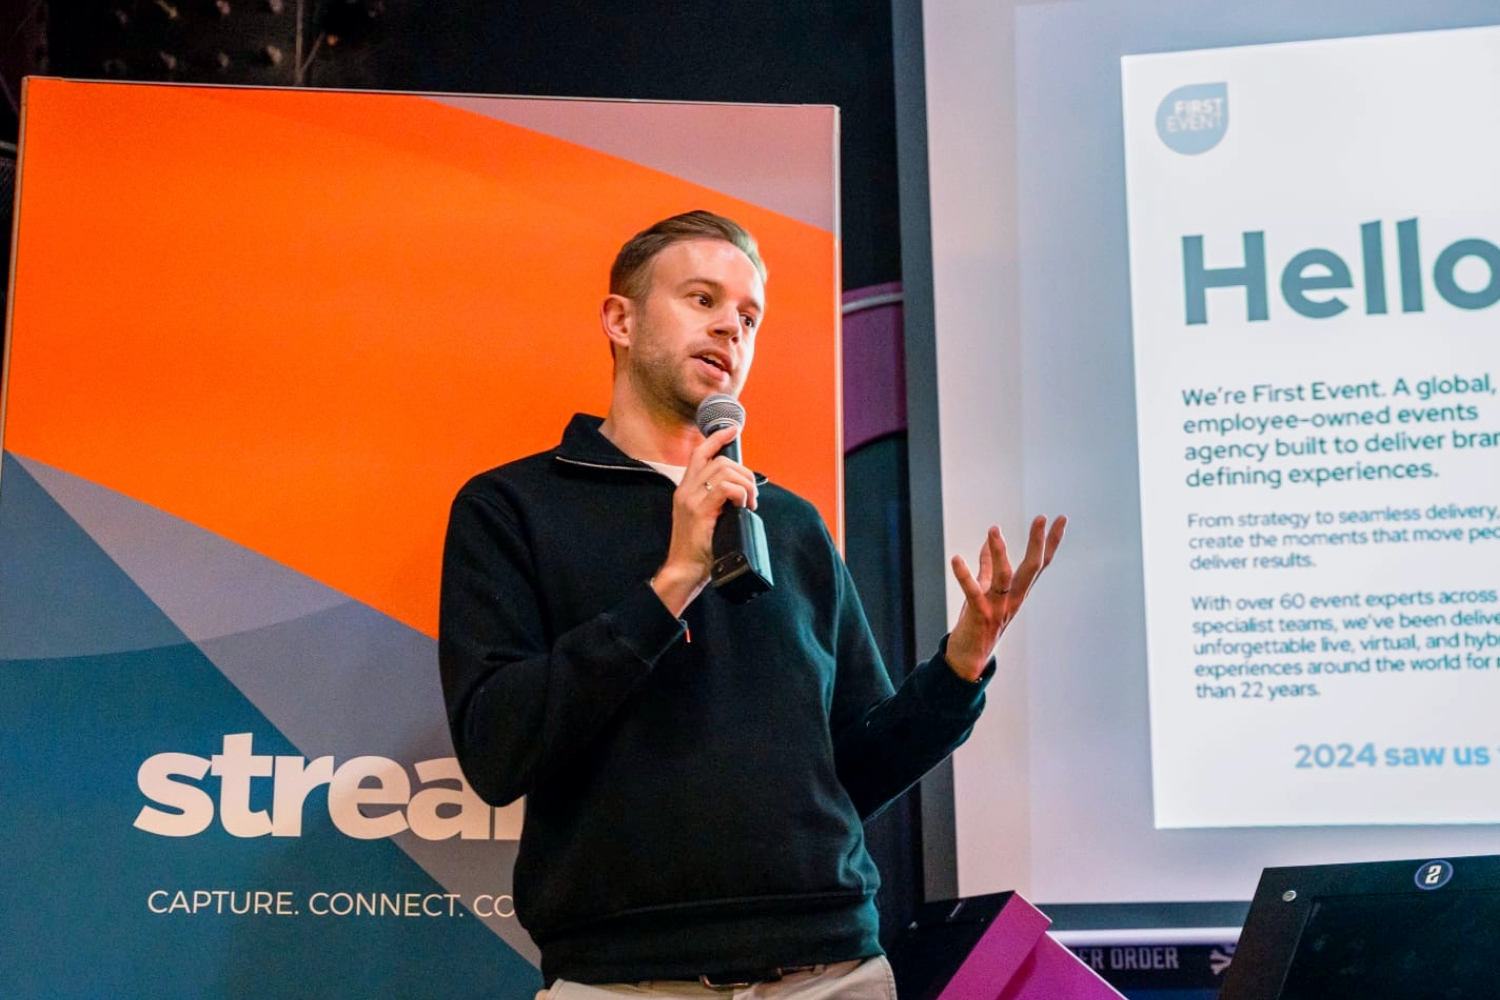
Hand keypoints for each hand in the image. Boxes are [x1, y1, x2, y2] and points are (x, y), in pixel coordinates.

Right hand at [650, 425, 758, 616]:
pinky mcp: (698, 510)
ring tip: (749, 503)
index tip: (733, 430)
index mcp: (686, 489)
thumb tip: (740, 490)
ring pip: (724, 471)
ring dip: (745, 484)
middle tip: (752, 496)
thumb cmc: (699, 549)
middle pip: (719, 460)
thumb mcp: (707, 518)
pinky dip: (740, 493)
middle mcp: (685, 490)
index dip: (717, 438)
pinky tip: (743, 507)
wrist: (684, 570)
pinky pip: (725, 488)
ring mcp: (690, 499)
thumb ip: (716, 501)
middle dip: (743, 473)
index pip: (699, 453)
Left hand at [944, 515, 1065, 681]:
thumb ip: (987, 568)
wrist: (968, 658)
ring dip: (1000, 553)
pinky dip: (965, 576)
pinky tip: (956, 559)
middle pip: (1031, 569)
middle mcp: (1013, 600)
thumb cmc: (978, 623)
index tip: (1060, 518)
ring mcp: (999, 609)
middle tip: (1041, 518)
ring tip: (994, 530)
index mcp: (1017, 592)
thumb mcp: (986, 591)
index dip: (1051, 541)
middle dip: (1038, 543)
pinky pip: (973, 594)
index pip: (1039, 563)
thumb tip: (988, 544)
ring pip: (1004, 578)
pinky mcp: (980, 617)